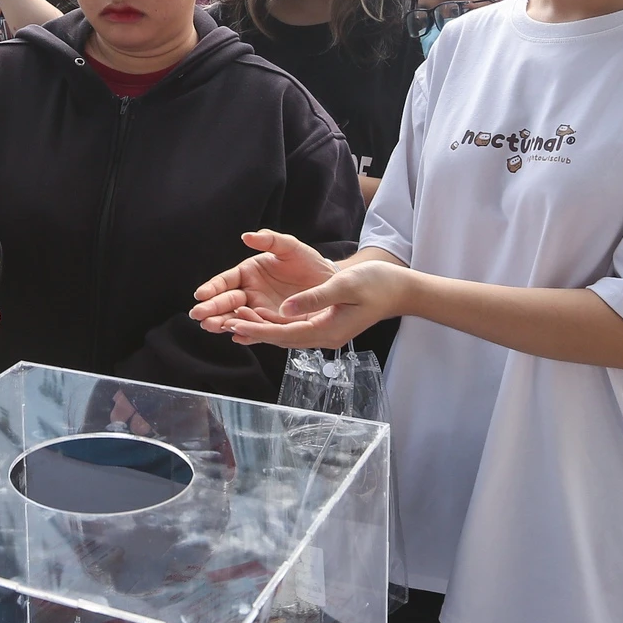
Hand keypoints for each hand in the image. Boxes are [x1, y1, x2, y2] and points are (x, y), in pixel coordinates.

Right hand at [191, 231, 340, 332]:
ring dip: (223, 322)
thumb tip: (248, 236)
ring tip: (211, 327)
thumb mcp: (291, 248)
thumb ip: (270, 241)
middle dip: (212, 308)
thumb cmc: (308, 263)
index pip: (225, 281)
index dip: (212, 287)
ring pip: (237, 317)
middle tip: (199, 315)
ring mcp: (259, 310)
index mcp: (248, 273)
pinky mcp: (272, 324)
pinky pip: (257, 330)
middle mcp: (250, 292)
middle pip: (226, 301)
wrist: (329, 283)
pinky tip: (237, 336)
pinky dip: (247, 333)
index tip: (201, 294)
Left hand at [214, 259, 405, 348]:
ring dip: (261, 329)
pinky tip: (259, 318)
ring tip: (233, 322)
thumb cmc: (375, 284)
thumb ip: (314, 297)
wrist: (398, 289)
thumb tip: (286, 308)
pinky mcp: (325, 325)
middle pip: (281, 338)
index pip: (285, 334)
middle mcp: (323, 336)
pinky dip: (274, 324)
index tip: (235, 324)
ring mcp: (325, 333)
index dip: (258, 330)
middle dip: (253, 332)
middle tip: (224, 324)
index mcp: (327, 330)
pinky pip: (294, 328)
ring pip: (286, 335)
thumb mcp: (345, 286)